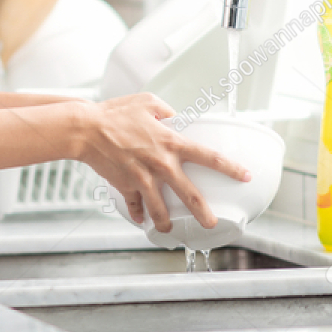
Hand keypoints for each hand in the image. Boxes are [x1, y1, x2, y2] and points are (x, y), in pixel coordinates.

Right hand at [78, 94, 250, 232]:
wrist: (86, 130)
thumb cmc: (115, 113)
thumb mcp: (147, 102)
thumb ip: (167, 110)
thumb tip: (176, 117)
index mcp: (171, 143)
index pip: (210, 157)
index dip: (231, 168)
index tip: (245, 176)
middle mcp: (161, 164)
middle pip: (190, 195)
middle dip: (204, 213)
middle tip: (211, 224)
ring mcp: (143, 178)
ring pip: (161, 209)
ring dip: (167, 222)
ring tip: (171, 228)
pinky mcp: (126, 187)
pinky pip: (135, 205)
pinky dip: (139, 213)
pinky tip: (143, 219)